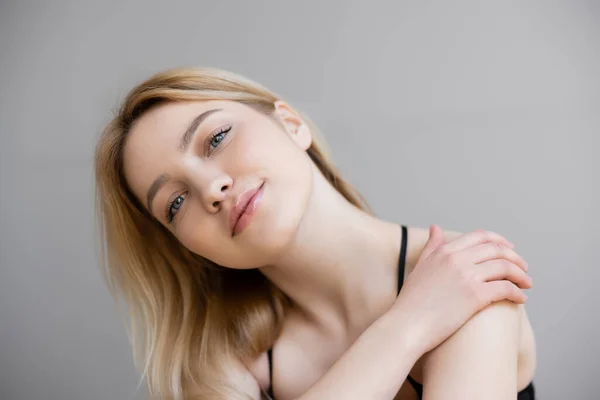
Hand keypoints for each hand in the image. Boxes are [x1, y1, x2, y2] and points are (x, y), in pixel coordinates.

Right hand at [391, 225, 531, 354]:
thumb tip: (436, 227)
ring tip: (526, 284)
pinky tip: (521, 298)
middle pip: (496, 249)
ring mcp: (467, 276)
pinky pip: (505, 288)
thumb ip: (431, 246)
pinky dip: (517, 292)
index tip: (509, 249)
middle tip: (523, 268)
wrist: (406, 325)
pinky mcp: (475, 295)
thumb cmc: (411, 301)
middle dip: (515, 257)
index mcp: (445, 251)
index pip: (480, 237)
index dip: (499, 241)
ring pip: (505, 266)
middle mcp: (457, 259)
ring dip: (521, 275)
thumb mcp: (420, 266)